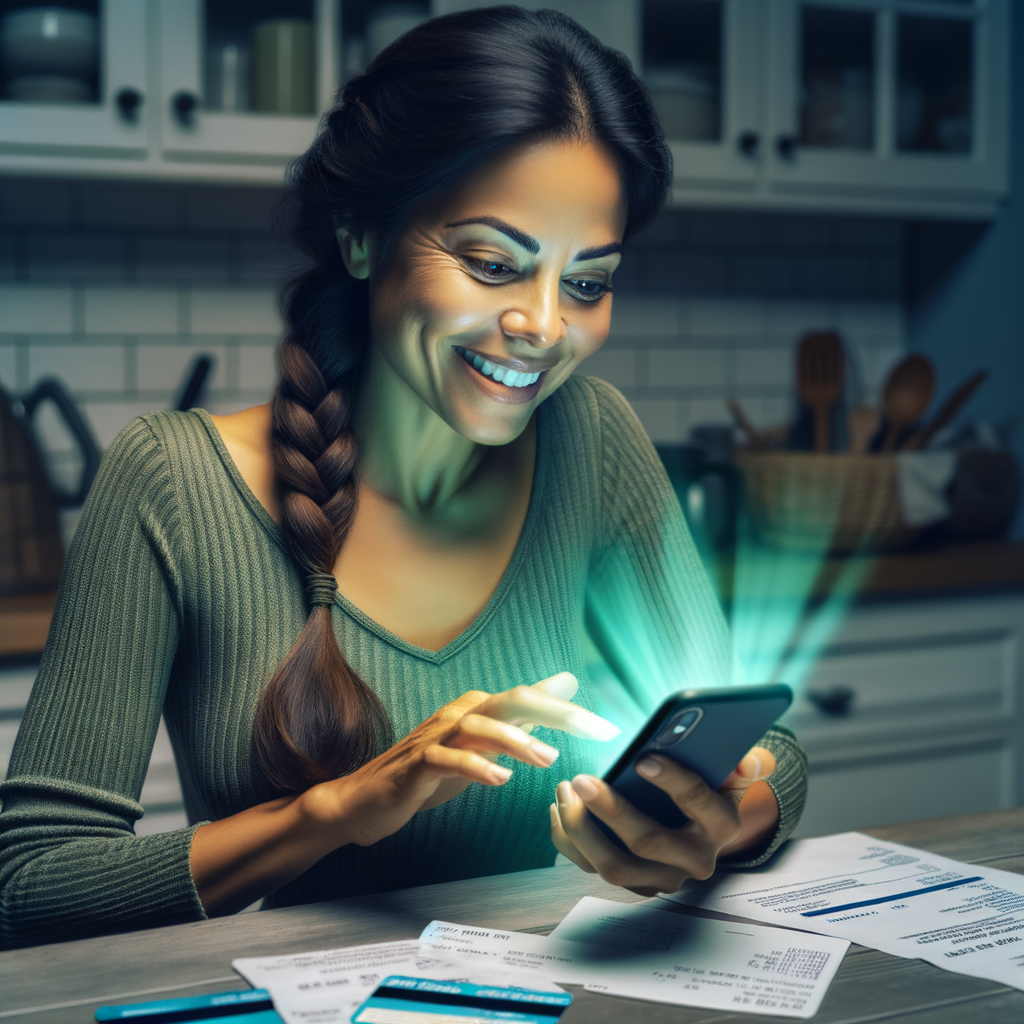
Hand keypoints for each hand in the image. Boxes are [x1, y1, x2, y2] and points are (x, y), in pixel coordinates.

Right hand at [317, 672, 618, 847]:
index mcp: (479, 708)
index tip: (608, 729)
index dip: (570, 712)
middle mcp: (460, 714)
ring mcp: (435, 736)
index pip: (530, 700)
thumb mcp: (485, 742)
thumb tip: (566, 681)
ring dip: (517, 741)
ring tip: (549, 759)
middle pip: (512, 701)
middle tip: (593, 730)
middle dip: (556, 712)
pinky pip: (447, 759)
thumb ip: (525, 714)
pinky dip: (474, 766)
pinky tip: (500, 779)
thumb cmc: (430, 770)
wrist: (366, 799)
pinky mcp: (417, 765)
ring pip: (480, 726)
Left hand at [549, 746, 777, 895]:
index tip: (642, 758)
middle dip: (611, 810)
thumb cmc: (710, 786)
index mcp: (722, 824)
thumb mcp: (732, 771)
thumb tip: (748, 762)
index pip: (699, 802)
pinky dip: (570, 842)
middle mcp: (696, 860)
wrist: (702, 828)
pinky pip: (593, 869)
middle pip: (648, 842)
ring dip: (583, 830)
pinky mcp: (636, 884)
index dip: (673, 780)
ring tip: (565, 790)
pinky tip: (559, 808)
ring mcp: (664, 878)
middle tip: (581, 778)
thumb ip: (742, 762)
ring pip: (615, 867)